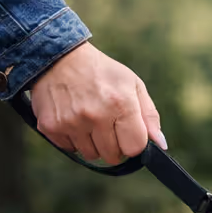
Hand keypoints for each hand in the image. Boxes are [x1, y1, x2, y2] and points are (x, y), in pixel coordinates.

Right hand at [27, 41, 165, 162]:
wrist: (57, 57)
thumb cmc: (102, 72)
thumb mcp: (133, 85)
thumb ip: (149, 116)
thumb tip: (161, 144)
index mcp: (120, 104)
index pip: (134, 148)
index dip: (134, 144)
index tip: (128, 134)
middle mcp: (95, 115)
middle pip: (112, 156)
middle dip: (114, 146)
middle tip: (107, 125)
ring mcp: (71, 122)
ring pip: (91, 154)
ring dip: (93, 144)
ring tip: (89, 120)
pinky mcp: (51, 126)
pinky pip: (69, 149)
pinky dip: (73, 139)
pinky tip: (73, 119)